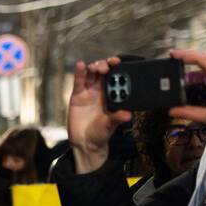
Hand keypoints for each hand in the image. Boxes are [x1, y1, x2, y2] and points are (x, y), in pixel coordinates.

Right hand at [67, 58, 132, 173]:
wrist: (85, 142)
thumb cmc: (101, 133)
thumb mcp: (110, 125)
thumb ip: (117, 118)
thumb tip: (128, 115)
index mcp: (112, 95)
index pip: (115, 77)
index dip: (117, 68)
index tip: (118, 63)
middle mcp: (101, 91)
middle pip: (103, 72)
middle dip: (105, 65)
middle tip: (107, 66)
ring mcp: (89, 92)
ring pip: (91, 74)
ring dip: (94, 67)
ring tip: (95, 67)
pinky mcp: (77, 95)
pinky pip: (78, 81)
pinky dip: (79, 72)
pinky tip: (80, 65)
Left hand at [169, 49, 205, 150]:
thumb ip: (189, 111)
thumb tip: (172, 111)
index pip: (205, 71)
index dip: (191, 68)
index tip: (176, 69)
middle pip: (205, 61)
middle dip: (188, 57)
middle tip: (172, 56)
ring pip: (205, 58)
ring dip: (189, 54)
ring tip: (174, 54)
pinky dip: (193, 57)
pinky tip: (182, 57)